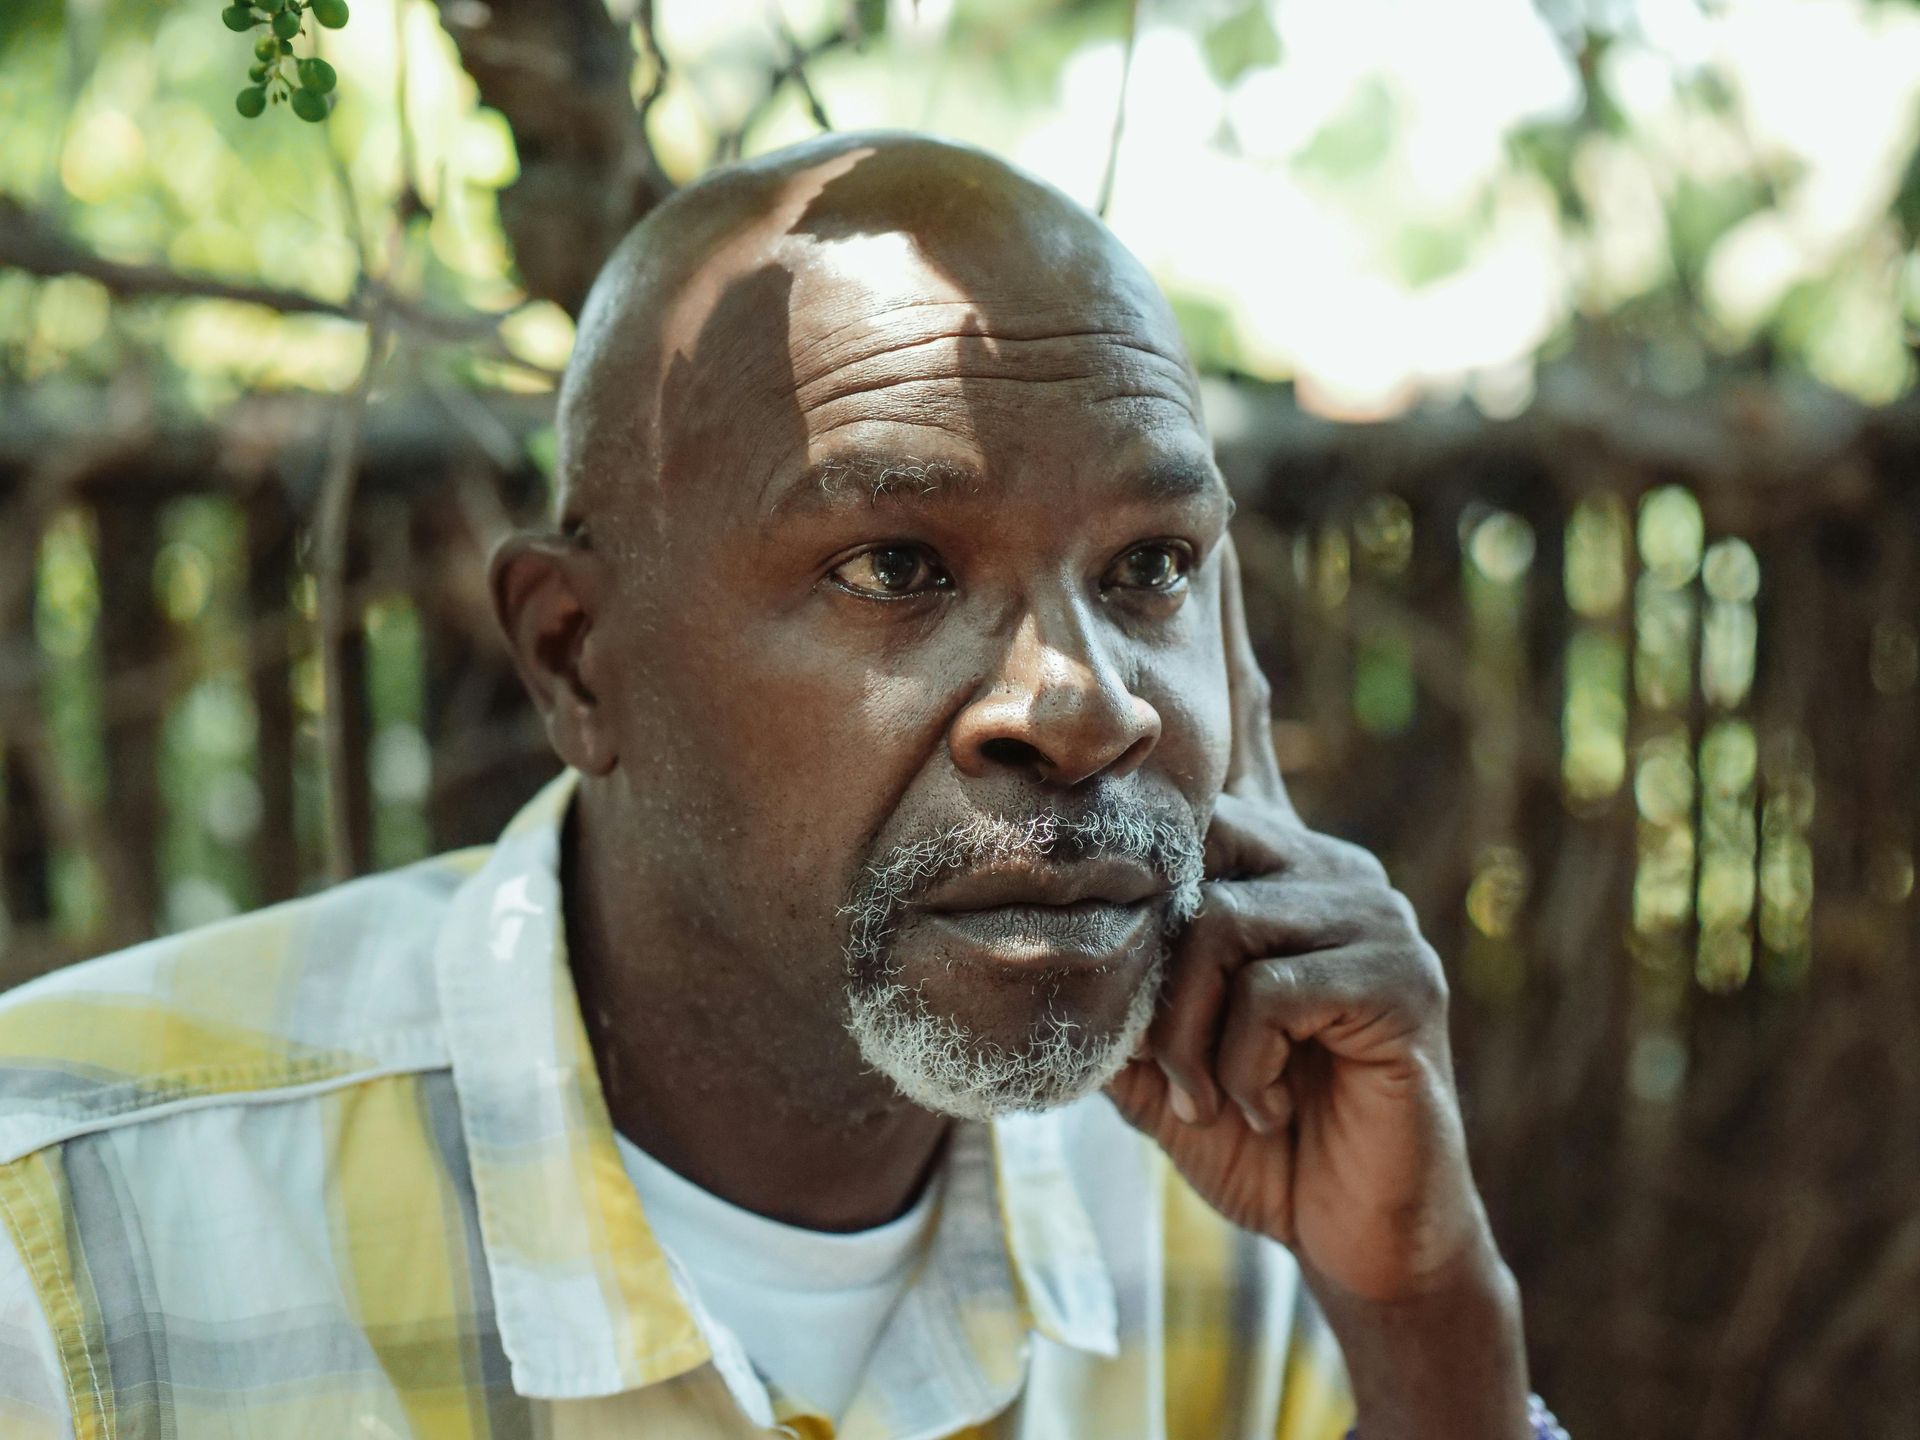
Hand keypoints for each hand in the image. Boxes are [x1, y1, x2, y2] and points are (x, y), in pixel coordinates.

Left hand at [1105, 538, 1490, 1303]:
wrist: (1340, 1222)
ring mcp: (1371, 911)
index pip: (1247, 728)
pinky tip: (1266, 1097)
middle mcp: (1323, 863)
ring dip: (1191, 1031)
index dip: (1232, 634)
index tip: (1213, 536)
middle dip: (1154, 973)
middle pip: (1188, 852)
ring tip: (1217, 1089)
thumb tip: (1038, 919)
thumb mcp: (1152, 1042)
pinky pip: (1271, 982)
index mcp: (1265, 863)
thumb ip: (1113, 969)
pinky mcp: (1402, 977)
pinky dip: (1240, 1058)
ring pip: (1218, 923)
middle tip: (1171, 1066)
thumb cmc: (1246, 1122)